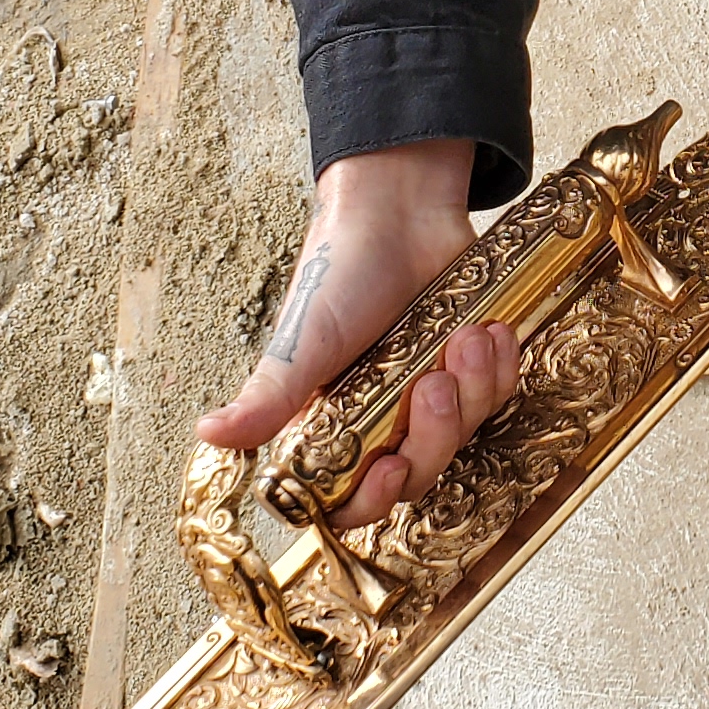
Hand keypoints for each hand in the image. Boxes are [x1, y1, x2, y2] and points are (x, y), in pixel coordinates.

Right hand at [194, 139, 518, 522]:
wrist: (400, 209)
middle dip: (435, 432)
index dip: (373, 499)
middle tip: (434, 383)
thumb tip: (210, 434)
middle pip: (420, 471)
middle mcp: (382, 418)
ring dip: (473, 390)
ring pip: (465, 433)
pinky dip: (499, 368)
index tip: (391, 469)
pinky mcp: (471, 368)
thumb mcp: (302, 340)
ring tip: (464, 338)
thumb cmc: (341, 270)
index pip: (352, 498)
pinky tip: (488, 331)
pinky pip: (499, 395)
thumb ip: (266, 398)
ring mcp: (429, 395)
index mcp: (334, 423)